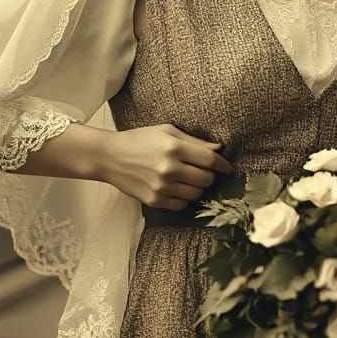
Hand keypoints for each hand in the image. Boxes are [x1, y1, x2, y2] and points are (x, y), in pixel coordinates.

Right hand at [99, 124, 231, 209]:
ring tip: (189, 180)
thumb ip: (194, 141)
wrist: (109, 157)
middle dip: (209, 175)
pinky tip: (178, 189)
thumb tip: (219, 148)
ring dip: (198, 188)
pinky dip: (185, 199)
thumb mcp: (167, 132)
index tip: (226, 167)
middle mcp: (169, 169)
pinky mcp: (154, 200)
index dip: (222, 164)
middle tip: (203, 171)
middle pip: (206, 179)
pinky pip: (181, 205)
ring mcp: (161, 187)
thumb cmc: (139, 140)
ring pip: (196, 194)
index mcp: (174, 148)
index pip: (210, 160)